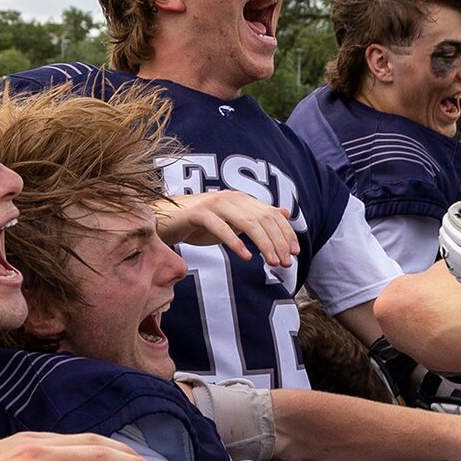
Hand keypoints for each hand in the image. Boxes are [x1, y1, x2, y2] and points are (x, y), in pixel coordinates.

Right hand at [159, 190, 296, 268]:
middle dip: (278, 241)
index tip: (295, 252)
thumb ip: (256, 218)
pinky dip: (235, 242)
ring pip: (247, 222)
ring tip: (271, 261)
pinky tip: (246, 257)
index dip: (286, 233)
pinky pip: (221, 227)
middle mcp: (231, 197)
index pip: (271, 214)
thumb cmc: (199, 224)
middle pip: (263, 219)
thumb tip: (284, 213)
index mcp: (242, 199)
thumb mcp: (232, 221)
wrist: (165, 220)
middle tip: (285, 263)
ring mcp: (215, 204)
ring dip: (263, 243)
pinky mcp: (198, 213)